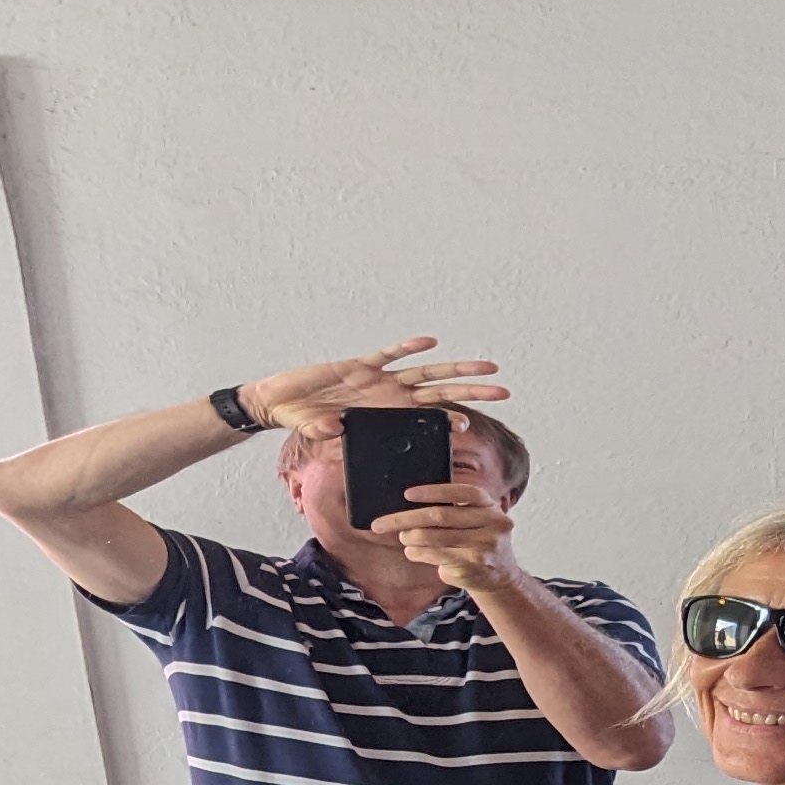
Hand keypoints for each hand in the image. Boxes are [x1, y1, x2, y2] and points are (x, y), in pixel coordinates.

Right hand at [240, 336, 509, 439]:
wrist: (280, 403)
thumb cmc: (304, 423)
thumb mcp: (325, 441)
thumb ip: (335, 442)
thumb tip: (340, 438)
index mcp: (385, 416)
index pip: (425, 419)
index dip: (447, 420)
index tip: (470, 426)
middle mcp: (388, 396)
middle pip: (439, 392)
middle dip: (472, 390)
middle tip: (503, 390)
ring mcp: (377, 379)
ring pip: (425, 372)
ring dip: (456, 368)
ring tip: (487, 366)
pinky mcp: (358, 365)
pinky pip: (388, 355)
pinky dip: (406, 348)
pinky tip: (428, 342)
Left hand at [386, 473, 518, 594]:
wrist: (501, 577)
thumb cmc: (479, 542)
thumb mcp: (476, 520)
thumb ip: (452, 511)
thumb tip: (409, 509)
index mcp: (489, 504)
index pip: (460, 492)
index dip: (432, 492)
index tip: (407, 494)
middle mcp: (491, 521)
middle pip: (441, 515)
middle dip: (407, 518)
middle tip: (383, 523)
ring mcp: (484, 544)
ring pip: (435, 537)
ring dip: (412, 537)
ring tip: (403, 537)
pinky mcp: (474, 565)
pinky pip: (437, 555)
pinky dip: (419, 553)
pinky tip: (412, 551)